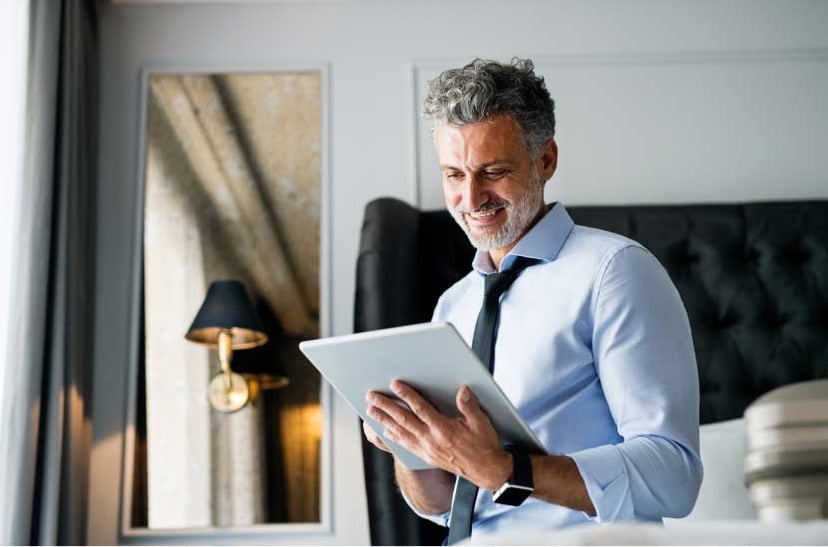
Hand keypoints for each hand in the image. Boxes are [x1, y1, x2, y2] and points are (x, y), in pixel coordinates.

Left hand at [365, 380, 511, 490]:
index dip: (407, 395)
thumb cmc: (483, 445)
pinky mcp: (426, 456)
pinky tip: (384, 431)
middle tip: (371, 396)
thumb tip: (462, 391)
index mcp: (444, 430)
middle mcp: (431, 441)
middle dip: (386, 407)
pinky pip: (405, 445)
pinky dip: (392, 437)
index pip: (421, 409)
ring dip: (384, 421)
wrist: (485, 471)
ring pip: (400, 433)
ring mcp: (426, 450)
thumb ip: (470, 406)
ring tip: (371, 411)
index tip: (394, 384)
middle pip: (404, 420)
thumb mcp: (482, 423)